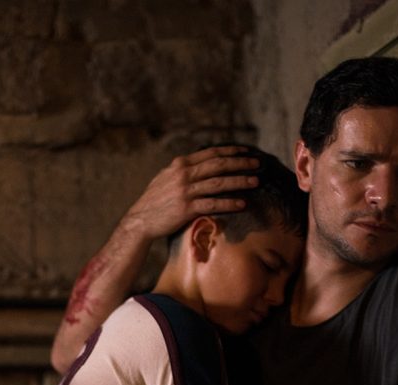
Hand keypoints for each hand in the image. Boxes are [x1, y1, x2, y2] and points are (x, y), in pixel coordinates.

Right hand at [118, 146, 259, 241]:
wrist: (140, 220)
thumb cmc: (154, 201)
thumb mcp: (165, 178)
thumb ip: (182, 170)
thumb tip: (199, 164)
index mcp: (180, 164)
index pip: (210, 153)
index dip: (230, 151)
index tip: (245, 151)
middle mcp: (183, 174)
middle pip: (218, 165)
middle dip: (240, 163)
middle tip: (257, 163)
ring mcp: (185, 191)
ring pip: (219, 183)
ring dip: (240, 181)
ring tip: (255, 181)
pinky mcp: (186, 208)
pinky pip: (213, 204)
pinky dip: (229, 203)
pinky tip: (242, 204)